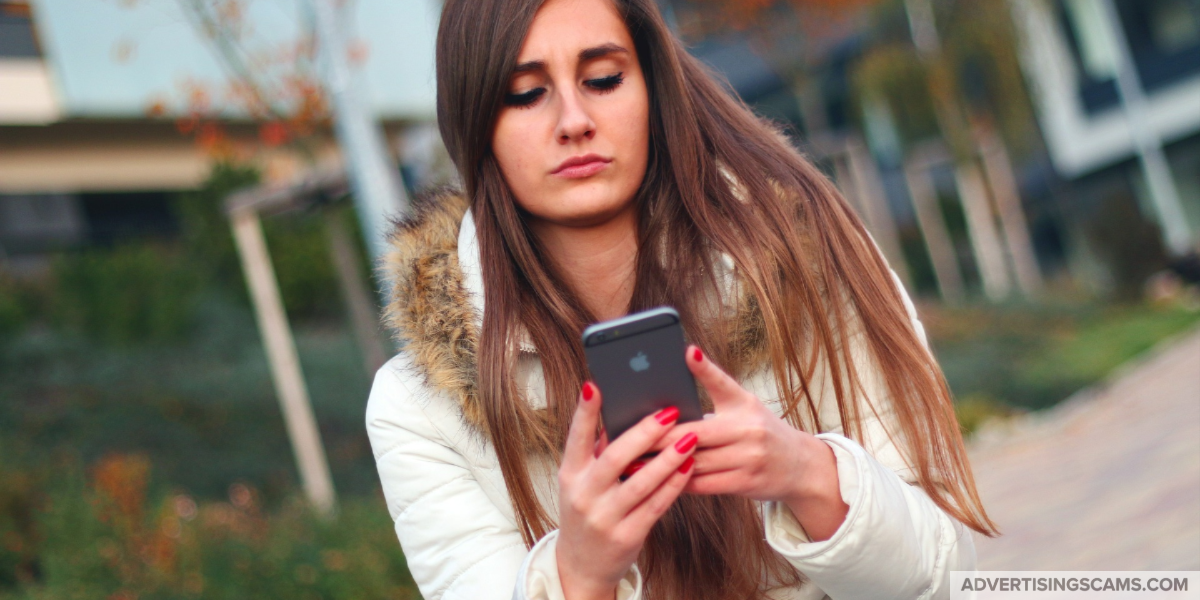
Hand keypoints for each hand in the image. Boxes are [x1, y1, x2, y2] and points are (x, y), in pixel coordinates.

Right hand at [556, 381, 697, 599]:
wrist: (581, 565)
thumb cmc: (587, 510)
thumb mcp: (580, 483)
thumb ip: (597, 454)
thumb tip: (624, 416)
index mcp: (569, 475)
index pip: (575, 437)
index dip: (584, 412)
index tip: (595, 385)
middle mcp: (583, 495)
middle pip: (615, 457)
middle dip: (644, 433)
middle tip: (669, 412)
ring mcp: (604, 517)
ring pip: (641, 482)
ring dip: (668, 458)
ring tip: (689, 438)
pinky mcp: (627, 536)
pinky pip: (656, 505)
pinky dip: (673, 485)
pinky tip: (688, 467)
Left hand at [652, 346, 848, 540]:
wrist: (801, 466)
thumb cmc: (762, 431)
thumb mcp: (745, 406)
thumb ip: (715, 395)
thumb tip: (676, 384)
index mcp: (744, 405)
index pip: (722, 383)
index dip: (704, 367)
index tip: (687, 351)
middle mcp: (749, 429)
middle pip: (694, 433)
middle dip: (658, 437)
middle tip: (628, 435)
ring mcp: (749, 458)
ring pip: (695, 461)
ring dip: (662, 463)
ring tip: (633, 462)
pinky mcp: (746, 483)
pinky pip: (703, 484)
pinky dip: (679, 482)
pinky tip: (659, 480)